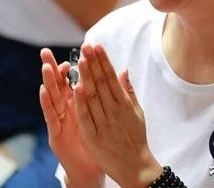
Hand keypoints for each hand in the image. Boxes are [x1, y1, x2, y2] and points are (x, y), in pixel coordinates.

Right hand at [40, 48, 104, 187]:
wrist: (91, 170)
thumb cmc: (97, 143)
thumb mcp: (101, 117)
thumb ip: (104, 96)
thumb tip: (112, 74)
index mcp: (77, 105)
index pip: (73, 80)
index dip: (72, 65)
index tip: (73, 50)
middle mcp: (65, 110)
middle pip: (57, 86)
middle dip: (51, 68)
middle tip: (45, 52)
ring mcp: (59, 121)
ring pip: (52, 98)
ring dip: (48, 82)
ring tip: (46, 66)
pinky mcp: (54, 134)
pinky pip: (50, 117)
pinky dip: (47, 103)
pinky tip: (44, 90)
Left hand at [74, 43, 162, 187]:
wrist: (135, 166)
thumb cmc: (135, 137)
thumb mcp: (137, 112)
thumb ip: (128, 91)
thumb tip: (123, 70)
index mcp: (124, 103)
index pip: (111, 77)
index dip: (103, 61)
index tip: (95, 45)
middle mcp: (114, 110)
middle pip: (101, 83)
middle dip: (93, 63)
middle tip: (85, 46)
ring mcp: (104, 123)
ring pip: (93, 96)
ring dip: (86, 77)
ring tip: (80, 60)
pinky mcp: (94, 136)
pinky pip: (86, 117)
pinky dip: (82, 103)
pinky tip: (77, 88)